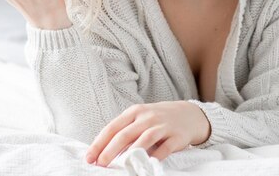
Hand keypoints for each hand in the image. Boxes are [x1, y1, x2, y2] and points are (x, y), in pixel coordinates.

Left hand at [84, 101, 210, 166]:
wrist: (188, 114)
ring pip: (144, 140)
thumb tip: (103, 150)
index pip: (112, 127)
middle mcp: (147, 117)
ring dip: (130, 154)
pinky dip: (154, 158)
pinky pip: (164, 149)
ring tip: (120, 166)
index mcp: (134, 112)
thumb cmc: (157, 119)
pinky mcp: (176, 137)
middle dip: (110, 150)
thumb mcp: (140, 118)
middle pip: (125, 134)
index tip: (90, 157)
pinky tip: (146, 165)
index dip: (99, 143)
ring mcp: (162, 126)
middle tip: (101, 164)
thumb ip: (124, 131)